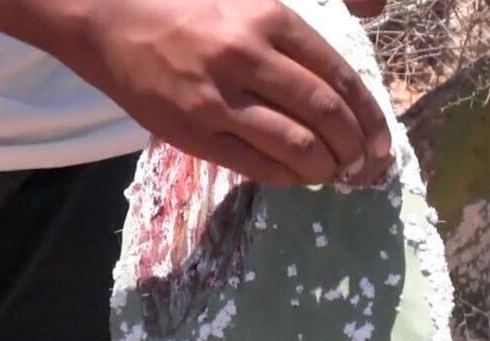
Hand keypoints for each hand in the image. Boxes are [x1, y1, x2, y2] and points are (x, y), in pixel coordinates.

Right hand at [46, 0, 393, 185]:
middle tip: (363, 167)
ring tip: (332, 174)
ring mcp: (220, 98)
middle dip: (355, 149)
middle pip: (327, 116)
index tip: (382, 143)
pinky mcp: (194, 132)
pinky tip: (297, 175)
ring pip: (298, 146)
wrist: (107, 19)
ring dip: (326, 168)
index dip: (370, 119)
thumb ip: (295, 42)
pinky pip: (259, 165)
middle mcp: (249, 57)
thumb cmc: (187, 11)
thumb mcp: (249, 5)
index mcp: (271, 20)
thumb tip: (343, 97)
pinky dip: (289, 176)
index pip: (341, 78)